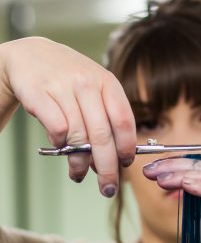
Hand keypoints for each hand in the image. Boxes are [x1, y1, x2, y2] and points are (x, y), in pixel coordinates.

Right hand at [0, 37, 135, 196]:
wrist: (31, 55)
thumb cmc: (70, 79)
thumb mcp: (96, 90)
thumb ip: (107, 118)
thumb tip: (115, 159)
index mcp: (108, 82)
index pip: (124, 120)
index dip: (127, 147)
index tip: (126, 164)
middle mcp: (87, 83)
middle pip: (103, 135)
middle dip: (107, 167)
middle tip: (108, 187)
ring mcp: (63, 87)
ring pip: (78, 136)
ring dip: (80, 163)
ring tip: (79, 173)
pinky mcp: (38, 93)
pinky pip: (56, 129)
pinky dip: (60, 144)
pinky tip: (61, 146)